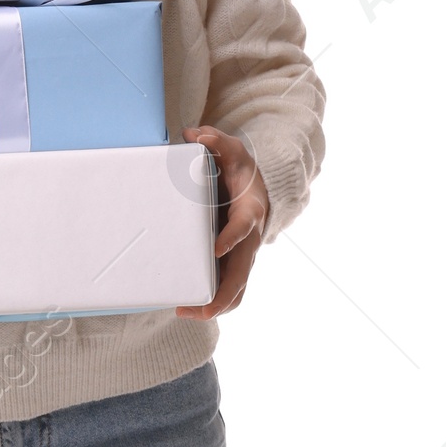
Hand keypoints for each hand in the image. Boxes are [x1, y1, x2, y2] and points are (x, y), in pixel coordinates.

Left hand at [175, 125, 269, 317]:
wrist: (257, 188)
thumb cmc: (241, 172)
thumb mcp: (233, 151)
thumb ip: (217, 141)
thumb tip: (195, 133)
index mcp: (250, 212)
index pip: (243, 228)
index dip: (231, 238)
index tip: (215, 248)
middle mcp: (250, 240)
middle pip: (242, 273)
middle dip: (223, 293)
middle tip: (201, 308)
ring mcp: (243, 256)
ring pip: (237, 289)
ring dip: (217, 306)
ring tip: (187, 313)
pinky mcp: (233, 264)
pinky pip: (229, 290)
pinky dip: (213, 303)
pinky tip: (188, 309)